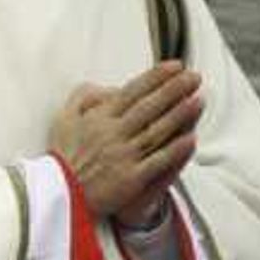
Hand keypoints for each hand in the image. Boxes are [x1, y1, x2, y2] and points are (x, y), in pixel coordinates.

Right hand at [50, 63, 202, 225]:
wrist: (60, 193)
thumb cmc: (64, 154)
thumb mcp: (63, 119)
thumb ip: (83, 97)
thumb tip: (108, 86)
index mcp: (98, 118)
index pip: (132, 92)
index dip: (155, 77)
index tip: (174, 66)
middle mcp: (113, 134)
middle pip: (148, 107)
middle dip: (173, 89)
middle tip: (194, 77)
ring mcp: (123, 156)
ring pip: (157, 131)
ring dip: (180, 115)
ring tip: (199, 99)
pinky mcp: (131, 178)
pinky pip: (158, 161)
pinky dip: (175, 150)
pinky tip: (191, 138)